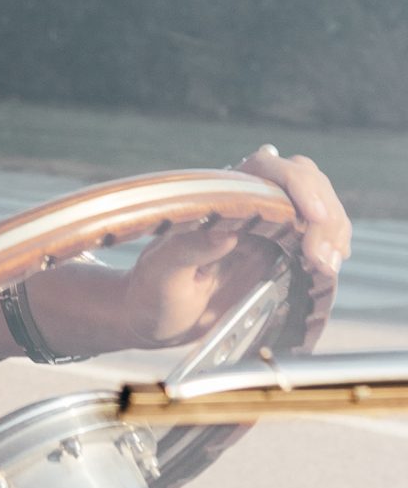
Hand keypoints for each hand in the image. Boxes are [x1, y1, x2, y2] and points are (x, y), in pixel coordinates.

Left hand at [120, 146, 348, 346]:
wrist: (158, 319)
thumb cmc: (153, 290)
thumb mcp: (161, 270)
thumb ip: (186, 250)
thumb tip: (224, 233)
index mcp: (217, 198)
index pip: (266, 168)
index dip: (295, 184)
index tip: (312, 215)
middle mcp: (247, 205)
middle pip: (304, 182)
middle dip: (323, 213)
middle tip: (322, 258)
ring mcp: (268, 228)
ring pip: (319, 209)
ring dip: (333, 232)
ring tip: (326, 267)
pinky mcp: (282, 255)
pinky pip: (319, 240)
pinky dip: (332, 250)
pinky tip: (328, 268)